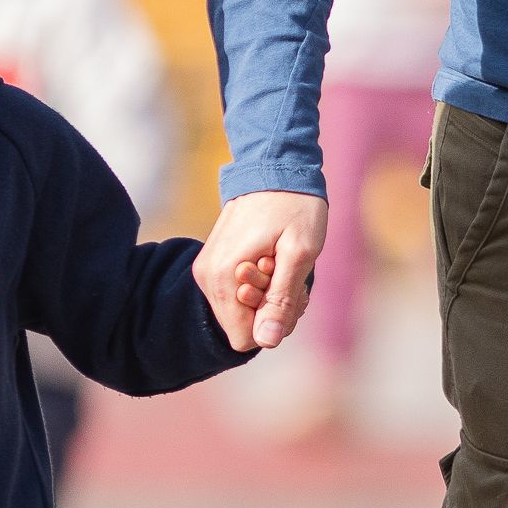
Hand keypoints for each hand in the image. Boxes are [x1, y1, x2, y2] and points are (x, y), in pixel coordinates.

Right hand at [193, 190, 328, 352]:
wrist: (275, 166)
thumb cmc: (295, 206)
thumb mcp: (300, 253)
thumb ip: (281, 299)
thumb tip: (267, 341)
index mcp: (224, 277)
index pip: (245, 338)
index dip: (275, 322)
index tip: (291, 289)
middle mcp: (207, 277)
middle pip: (243, 326)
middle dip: (273, 308)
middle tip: (291, 271)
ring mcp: (207, 270)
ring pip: (241, 311)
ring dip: (268, 295)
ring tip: (283, 262)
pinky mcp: (213, 263)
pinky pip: (236, 294)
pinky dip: (260, 284)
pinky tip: (274, 260)